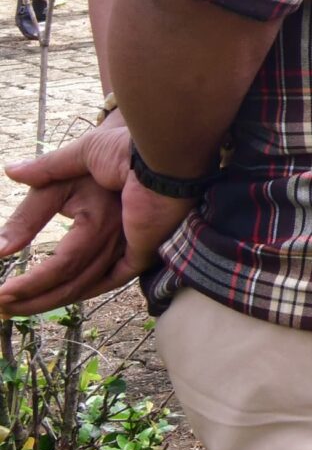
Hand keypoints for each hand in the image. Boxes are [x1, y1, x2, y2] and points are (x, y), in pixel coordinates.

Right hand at [0, 120, 198, 313]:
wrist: (158, 148)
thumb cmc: (124, 148)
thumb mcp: (75, 161)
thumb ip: (46, 172)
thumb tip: (11, 172)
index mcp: (96, 222)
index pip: (59, 261)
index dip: (30, 275)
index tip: (0, 291)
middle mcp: (109, 240)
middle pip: (65, 279)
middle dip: (29, 294)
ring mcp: (123, 249)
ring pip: (78, 283)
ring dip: (39, 296)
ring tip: (5, 301)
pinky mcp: (138, 253)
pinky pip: (102, 280)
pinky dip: (71, 290)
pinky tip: (36, 295)